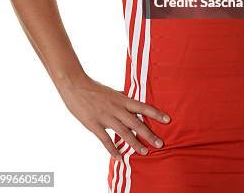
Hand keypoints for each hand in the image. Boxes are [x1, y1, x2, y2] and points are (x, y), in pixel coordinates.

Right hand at [55, 73, 170, 159]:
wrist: (75, 85)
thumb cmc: (93, 88)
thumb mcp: (111, 91)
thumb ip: (121, 96)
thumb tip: (130, 97)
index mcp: (122, 99)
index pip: (143, 106)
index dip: (156, 113)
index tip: (168, 120)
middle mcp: (117, 108)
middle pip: (136, 123)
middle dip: (149, 134)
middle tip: (160, 144)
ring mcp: (106, 117)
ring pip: (124, 132)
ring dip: (135, 144)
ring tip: (145, 152)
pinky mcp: (94, 124)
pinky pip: (106, 140)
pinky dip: (113, 150)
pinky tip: (119, 158)